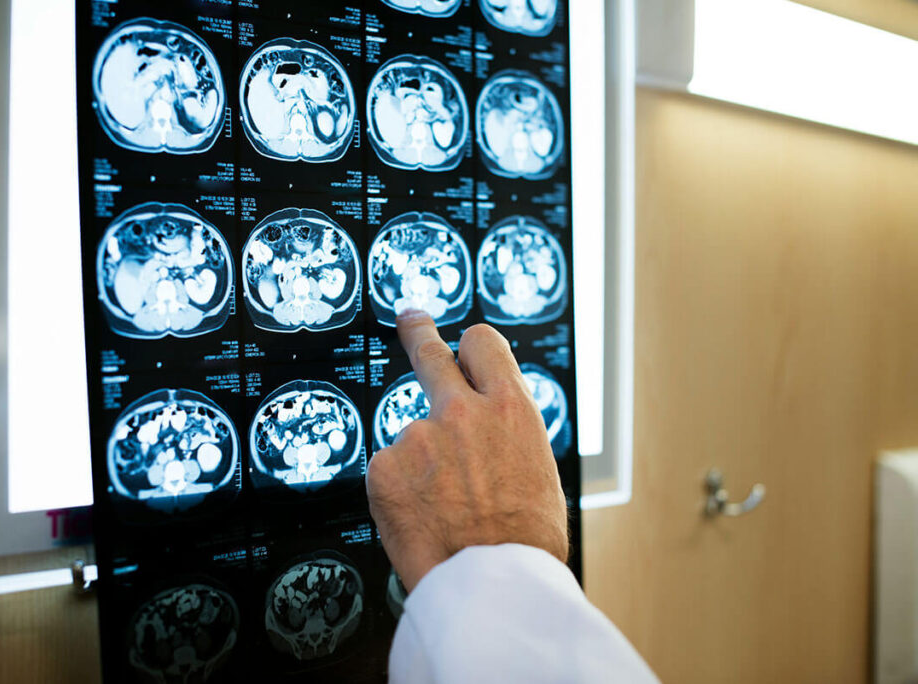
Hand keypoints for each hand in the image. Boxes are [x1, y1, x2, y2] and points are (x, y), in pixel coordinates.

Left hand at [366, 310, 569, 591]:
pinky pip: (389, 472)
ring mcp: (418, 435)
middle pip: (430, 352)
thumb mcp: (537, 472)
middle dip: (419, 332)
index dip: (471, 347)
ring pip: (413, 439)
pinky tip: (421, 520)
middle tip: (411, 320)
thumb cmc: (525, 543)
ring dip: (421, 465)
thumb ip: (505, 436)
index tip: (459, 343)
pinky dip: (399, 492)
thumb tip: (489, 432)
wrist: (494, 586)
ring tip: (445, 511)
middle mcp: (462, 411)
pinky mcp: (383, 466)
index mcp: (510, 409)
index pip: (483, 344)